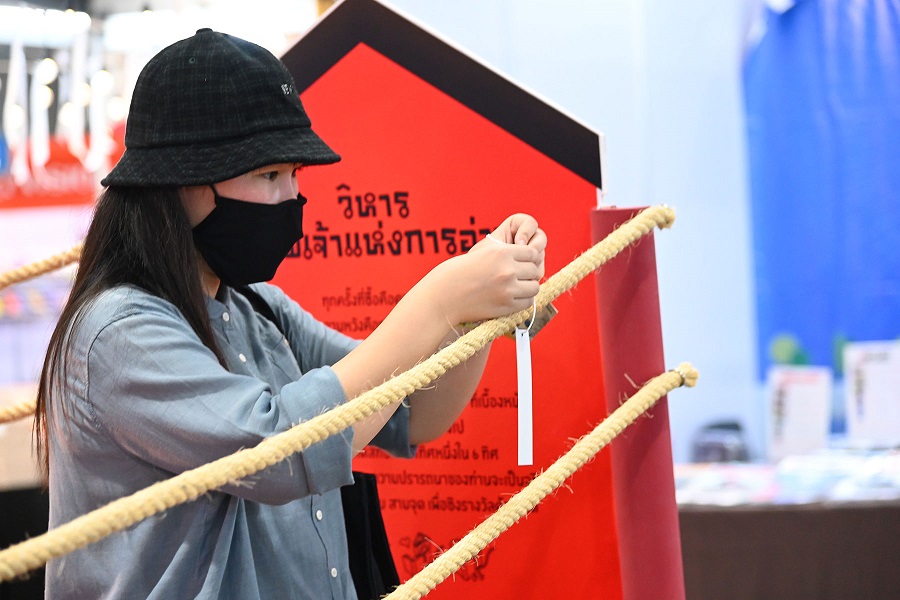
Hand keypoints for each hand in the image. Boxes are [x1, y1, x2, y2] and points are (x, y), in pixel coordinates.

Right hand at [421, 214, 546, 323]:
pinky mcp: (506, 306)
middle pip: (534, 270)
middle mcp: (507, 269)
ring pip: (534, 287)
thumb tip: (532, 256)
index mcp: (501, 252)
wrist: (445, 294)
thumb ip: (506, 253)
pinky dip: (523, 301)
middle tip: (518, 278)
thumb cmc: (462, 272)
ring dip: (528, 288)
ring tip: (517, 289)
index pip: (532, 253)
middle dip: (528, 274)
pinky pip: (527, 302)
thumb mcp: (483, 252)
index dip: (529, 259)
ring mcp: (508, 289)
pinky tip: (512, 299)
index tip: (522, 264)